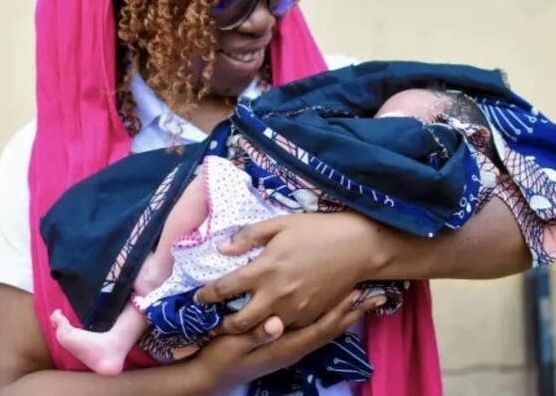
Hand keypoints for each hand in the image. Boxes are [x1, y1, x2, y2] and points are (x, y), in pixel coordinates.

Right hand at [190, 289, 385, 393]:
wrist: (209, 378)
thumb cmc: (220, 358)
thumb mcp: (233, 346)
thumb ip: (256, 335)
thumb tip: (277, 323)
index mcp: (286, 346)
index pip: (323, 327)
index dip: (342, 310)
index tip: (361, 293)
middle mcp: (294, 348)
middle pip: (331, 328)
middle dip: (352, 311)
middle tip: (374, 293)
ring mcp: (289, 347)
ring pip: (323, 327)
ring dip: (343, 312)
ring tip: (360, 295)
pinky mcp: (282, 344)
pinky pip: (312, 327)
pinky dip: (327, 315)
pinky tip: (329, 304)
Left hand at [195, 212, 392, 333]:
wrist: (357, 247)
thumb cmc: (317, 230)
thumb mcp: (279, 224)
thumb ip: (248, 237)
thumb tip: (222, 248)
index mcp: (264, 270)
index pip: (225, 289)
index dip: (206, 295)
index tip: (198, 297)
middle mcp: (276, 295)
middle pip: (239, 322)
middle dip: (222, 325)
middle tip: (214, 320)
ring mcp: (294, 310)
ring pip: (261, 330)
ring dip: (248, 328)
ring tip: (238, 322)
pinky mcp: (310, 317)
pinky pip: (285, 328)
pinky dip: (273, 326)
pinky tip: (269, 317)